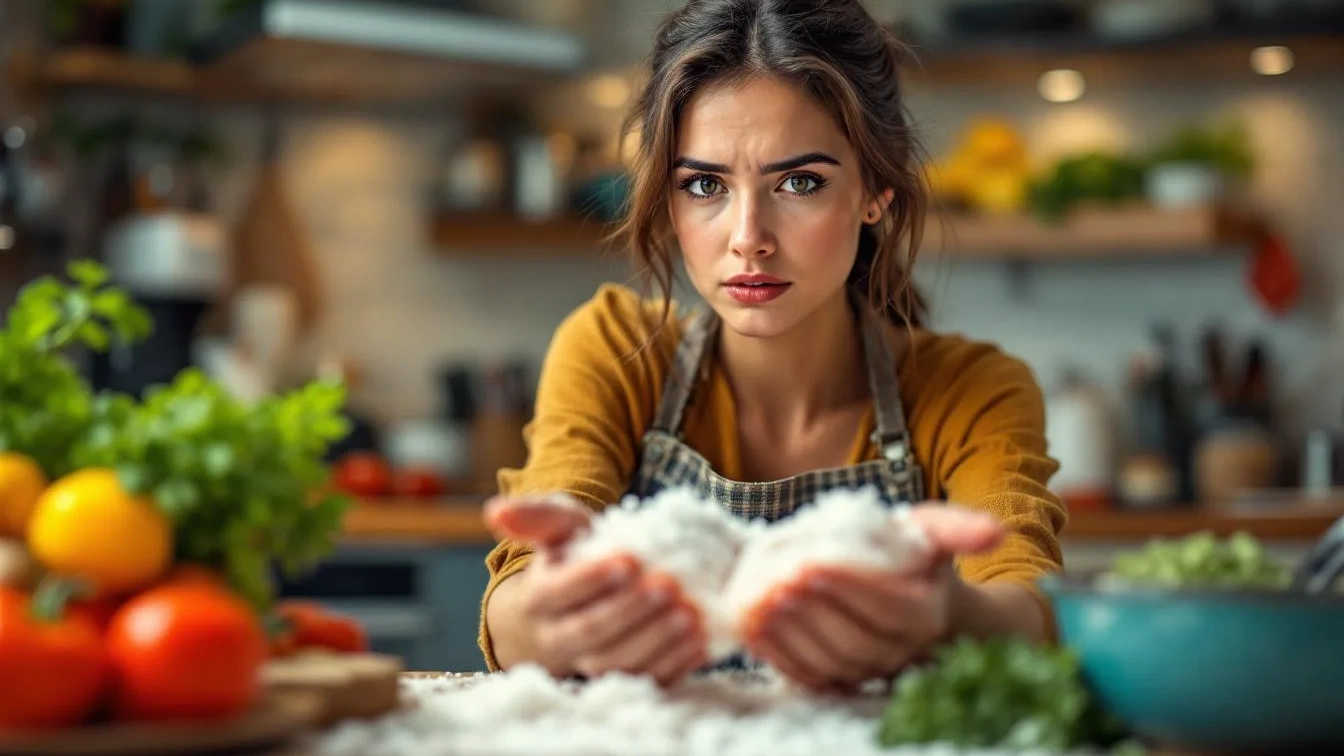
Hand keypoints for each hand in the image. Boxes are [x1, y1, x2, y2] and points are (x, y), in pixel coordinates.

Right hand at [485, 494, 707, 685]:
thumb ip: (538, 516)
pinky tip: (702, 639)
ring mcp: (593, 665)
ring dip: (657, 641)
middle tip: (668, 586)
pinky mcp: (627, 680)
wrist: (578, 605)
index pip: (556, 594)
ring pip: (618, 664)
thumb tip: (493, 511)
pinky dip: (678, 663)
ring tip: (690, 615)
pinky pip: (649, 682)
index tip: (628, 559)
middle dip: (630, 611)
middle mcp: (559, 639)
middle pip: (590, 633)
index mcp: (538, 599)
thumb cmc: (573, 557)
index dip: (591, 580)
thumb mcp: (559, 530)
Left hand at [740, 504, 1004, 690]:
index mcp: (925, 617)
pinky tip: (760, 623)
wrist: (900, 593)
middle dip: (816, 612)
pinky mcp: (836, 679)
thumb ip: (957, 528)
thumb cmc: (910, 558)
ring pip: (831, 663)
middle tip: (781, 580)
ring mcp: (867, 671)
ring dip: (794, 634)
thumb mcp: (931, 533)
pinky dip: (782, 654)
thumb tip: (999, 533)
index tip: (813, 563)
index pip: (890, 610)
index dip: (851, 589)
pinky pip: (809, 676)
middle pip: (856, 641)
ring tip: (767, 598)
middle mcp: (900, 653)